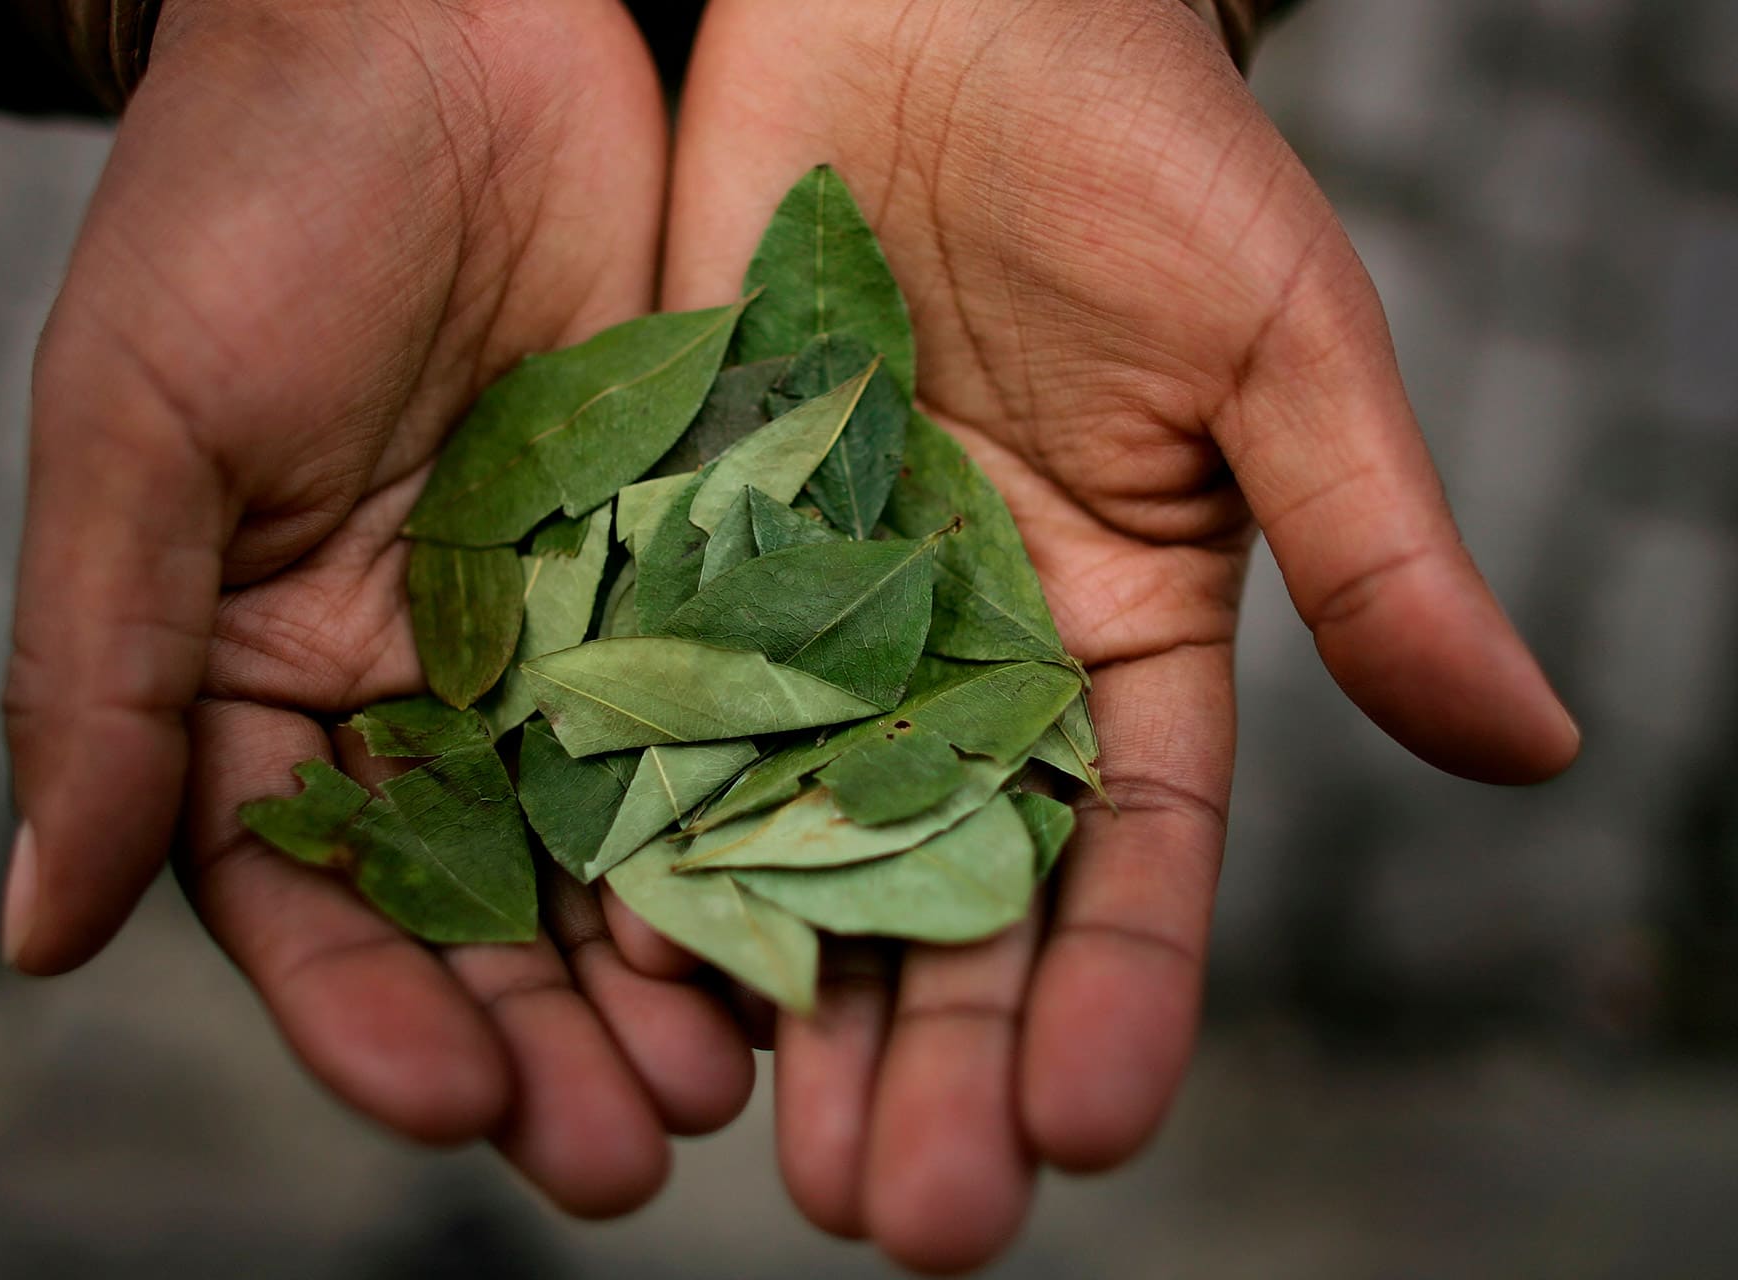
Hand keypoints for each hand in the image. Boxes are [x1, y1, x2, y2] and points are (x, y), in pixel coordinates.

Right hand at [0, 0, 751, 1213]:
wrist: (425, 22)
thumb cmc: (245, 207)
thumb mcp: (139, 435)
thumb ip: (98, 673)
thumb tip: (31, 926)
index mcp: (274, 680)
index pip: (311, 892)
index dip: (371, 1007)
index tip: (447, 1098)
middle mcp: (433, 682)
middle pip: (488, 903)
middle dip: (550, 1032)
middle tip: (629, 1148)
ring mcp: (576, 626)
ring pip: (627, 835)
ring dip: (674, 964)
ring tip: (732, 1077)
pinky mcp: (696, 552)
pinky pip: (742, 701)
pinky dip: (772, 806)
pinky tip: (821, 901)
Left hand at [650, 0, 1580, 1267]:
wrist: (939, 9)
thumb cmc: (1134, 153)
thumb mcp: (1278, 345)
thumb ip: (1372, 548)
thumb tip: (1532, 746)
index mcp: (1119, 634)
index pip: (1132, 847)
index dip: (1117, 987)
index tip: (1091, 1124)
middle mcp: (957, 659)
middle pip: (951, 890)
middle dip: (938, 1049)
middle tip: (910, 1210)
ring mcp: (807, 617)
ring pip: (787, 836)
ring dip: (777, 993)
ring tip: (754, 1147)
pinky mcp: (675, 549)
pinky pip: (649, 707)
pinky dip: (631, 829)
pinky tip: (613, 956)